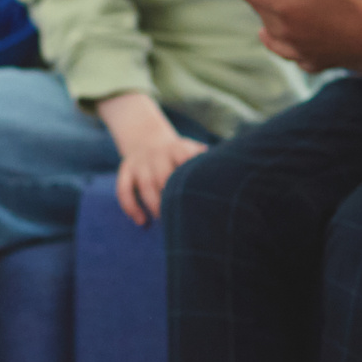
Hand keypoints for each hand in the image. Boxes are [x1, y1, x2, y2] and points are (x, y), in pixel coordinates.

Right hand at [96, 91, 204, 225]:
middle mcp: (157, 154)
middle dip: (170, 199)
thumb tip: (238, 174)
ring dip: (154, 207)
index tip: (198, 198)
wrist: (148, 138)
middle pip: (163, 178)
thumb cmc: (181, 155)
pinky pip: (123, 190)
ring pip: (145, 186)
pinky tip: (142, 223)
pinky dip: (131, 208)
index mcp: (178, 148)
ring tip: (165, 223)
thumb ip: (209, 162)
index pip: (184, 161)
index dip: (188, 179)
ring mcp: (140, 162)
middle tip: (183, 217)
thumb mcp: (194, 151)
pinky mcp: (125, 169)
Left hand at [224, 0, 361, 76]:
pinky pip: (291, 53)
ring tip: (267, 13)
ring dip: (268, 21)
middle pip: (261, 12)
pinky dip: (287, 44)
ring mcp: (299, 51)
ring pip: (272, 34)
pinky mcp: (314, 63)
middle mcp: (285, 33)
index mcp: (283, 8)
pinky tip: (292, 39)